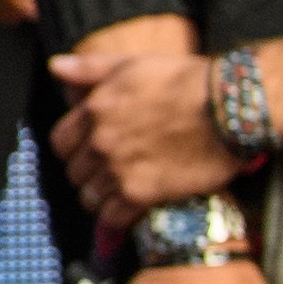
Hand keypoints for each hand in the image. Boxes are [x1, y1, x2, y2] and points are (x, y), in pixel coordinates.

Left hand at [50, 48, 238, 226]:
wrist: (227, 108)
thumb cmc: (184, 80)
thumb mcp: (132, 64)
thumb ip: (89, 68)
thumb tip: (55, 66)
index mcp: (94, 110)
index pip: (60, 142)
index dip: (72, 149)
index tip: (86, 152)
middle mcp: (100, 142)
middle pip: (75, 172)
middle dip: (88, 173)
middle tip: (107, 173)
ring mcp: (119, 170)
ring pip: (90, 197)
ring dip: (101, 197)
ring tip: (119, 193)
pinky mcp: (142, 194)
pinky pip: (112, 218)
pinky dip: (116, 219)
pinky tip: (128, 212)